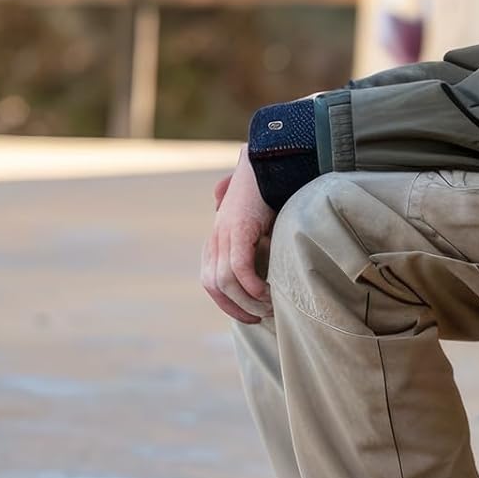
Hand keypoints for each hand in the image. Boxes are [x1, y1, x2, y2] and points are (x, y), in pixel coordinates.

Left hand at [201, 145, 275, 322]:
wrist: (266, 161)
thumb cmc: (264, 189)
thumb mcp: (254, 220)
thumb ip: (247, 234)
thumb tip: (243, 240)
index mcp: (216, 238)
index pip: (210, 282)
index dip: (227, 304)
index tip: (249, 316)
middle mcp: (215, 237)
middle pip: (214, 286)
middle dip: (236, 308)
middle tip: (260, 317)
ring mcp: (224, 232)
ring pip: (226, 281)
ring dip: (247, 301)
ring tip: (268, 306)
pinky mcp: (239, 228)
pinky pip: (239, 266)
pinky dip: (251, 285)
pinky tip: (265, 293)